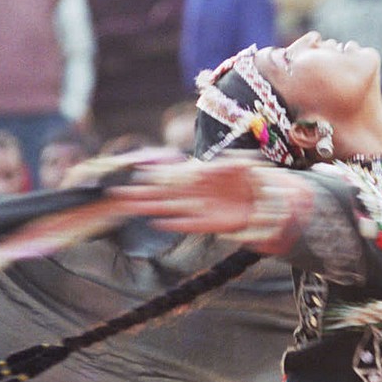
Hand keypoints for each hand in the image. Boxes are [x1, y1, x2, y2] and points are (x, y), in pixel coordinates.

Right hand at [107, 154, 266, 235]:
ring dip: (150, 207)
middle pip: (162, 193)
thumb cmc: (251, 177)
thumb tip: (223, 157)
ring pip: (169, 208)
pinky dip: (175, 223)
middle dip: (141, 193)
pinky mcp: (209, 223)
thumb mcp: (243, 164)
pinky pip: (188, 224)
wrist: (264, 200)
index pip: (171, 175)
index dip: (154, 175)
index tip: (135, 175)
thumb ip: (232, 160)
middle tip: (117, 194)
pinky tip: (158, 223)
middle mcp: (195, 192)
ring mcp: (200, 208)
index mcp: (200, 175)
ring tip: (129, 207)